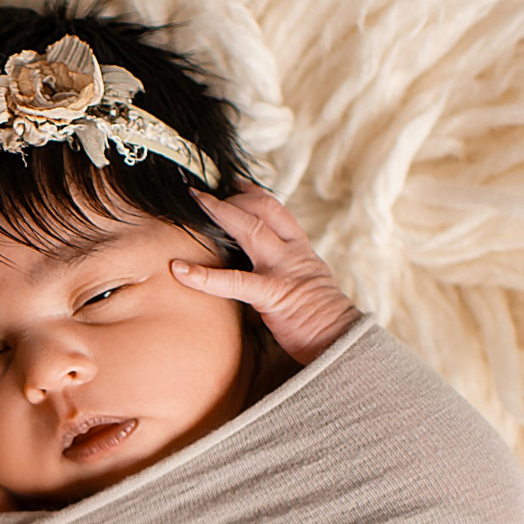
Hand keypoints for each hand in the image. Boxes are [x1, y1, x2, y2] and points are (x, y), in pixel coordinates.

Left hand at [175, 186, 361, 364]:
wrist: (343, 341)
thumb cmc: (319, 322)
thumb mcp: (305, 286)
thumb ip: (283, 274)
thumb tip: (255, 276)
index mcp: (300, 251)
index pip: (276, 211)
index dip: (254, 194)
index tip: (235, 183)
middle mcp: (293, 253)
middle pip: (262, 210)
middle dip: (231, 198)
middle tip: (200, 193)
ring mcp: (283, 270)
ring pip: (250, 230)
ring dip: (219, 214)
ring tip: (192, 206)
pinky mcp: (273, 295)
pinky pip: (234, 282)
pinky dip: (204, 277)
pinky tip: (180, 271)